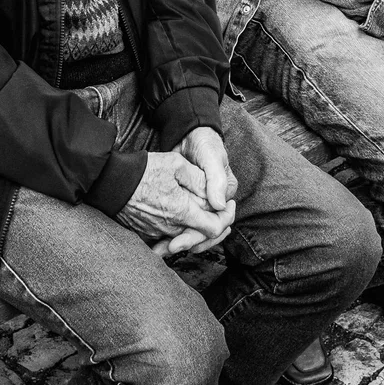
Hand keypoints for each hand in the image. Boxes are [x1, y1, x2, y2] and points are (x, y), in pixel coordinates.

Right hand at [117, 150, 233, 251]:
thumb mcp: (176, 165)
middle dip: (214, 223)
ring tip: (202, 208)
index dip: (226, 219)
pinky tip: (181, 215)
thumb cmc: (143, 170)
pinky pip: (168, 235)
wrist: (110, 181)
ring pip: (185, 235)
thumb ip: (200, 181)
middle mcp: (171, 228)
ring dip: (196, 225)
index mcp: (182, 212)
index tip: (229, 206)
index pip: (214, 228)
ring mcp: (157, 232)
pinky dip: (178, 228)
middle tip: (221, 209)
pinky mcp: (146, 233)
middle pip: (201, 234)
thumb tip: (217, 198)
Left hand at [161, 127, 237, 255]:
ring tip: (161, 250)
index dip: (203, 236)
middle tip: (170, 248)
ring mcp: (201, 205)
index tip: (187, 243)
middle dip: (188, 242)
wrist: (188, 135)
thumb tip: (220, 205)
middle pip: (206, 232)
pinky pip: (182, 223)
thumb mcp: (212, 157)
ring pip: (193, 231)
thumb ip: (216, 179)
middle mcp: (214, 204)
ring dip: (179, 242)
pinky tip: (159, 240)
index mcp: (224, 196)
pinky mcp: (186, 204)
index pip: (218, 224)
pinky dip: (171, 232)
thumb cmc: (205, 144)